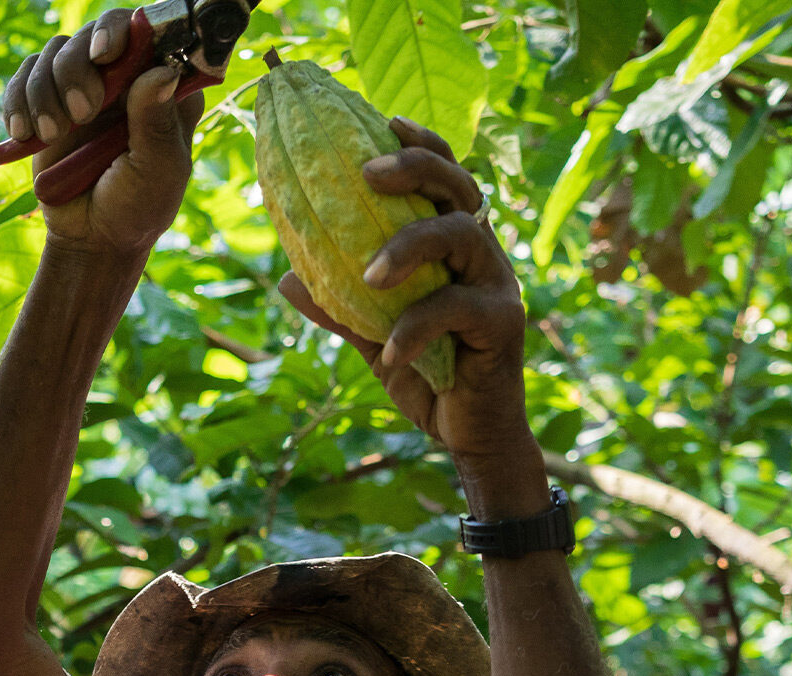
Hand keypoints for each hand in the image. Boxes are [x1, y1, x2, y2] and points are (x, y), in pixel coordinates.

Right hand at [1, 9, 204, 256]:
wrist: (93, 237)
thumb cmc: (137, 206)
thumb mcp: (157, 171)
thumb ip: (157, 123)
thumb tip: (163, 72)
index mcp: (164, 87)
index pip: (148, 33)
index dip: (123, 31)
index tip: (105, 54)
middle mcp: (125, 77)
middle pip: (94, 34)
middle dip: (77, 68)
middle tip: (82, 114)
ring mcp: (85, 86)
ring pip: (55, 52)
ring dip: (46, 91)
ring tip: (53, 136)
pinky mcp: (49, 100)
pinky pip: (25, 76)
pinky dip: (18, 100)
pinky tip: (23, 133)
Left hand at [278, 119, 533, 460]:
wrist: (467, 437)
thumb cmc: (425, 377)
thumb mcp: (371, 336)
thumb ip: (340, 304)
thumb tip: (288, 275)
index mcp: (453, 245)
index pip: (445, 176)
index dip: (421, 144)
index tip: (384, 122)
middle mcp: (480, 253)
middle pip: (458, 186)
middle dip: (415, 167)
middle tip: (367, 174)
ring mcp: (496, 284)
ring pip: (461, 234)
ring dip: (410, 245)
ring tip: (368, 275)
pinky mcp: (503, 322)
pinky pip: (456, 307)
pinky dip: (416, 326)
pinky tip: (391, 351)